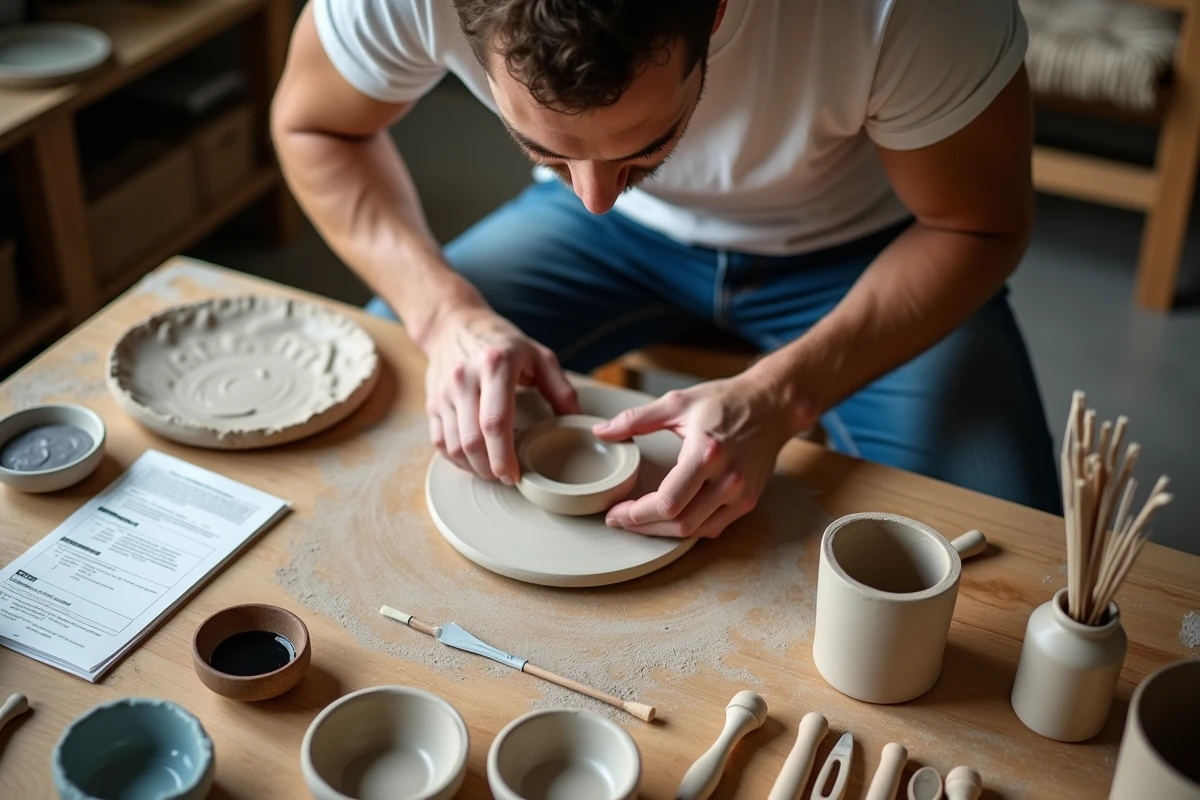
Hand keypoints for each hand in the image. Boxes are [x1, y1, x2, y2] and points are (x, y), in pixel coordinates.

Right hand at [423, 305, 578, 481]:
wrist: (453, 324)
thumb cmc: (501, 342)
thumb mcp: (538, 355)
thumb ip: (560, 388)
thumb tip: (577, 421)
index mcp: (494, 365)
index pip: (495, 421)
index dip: (504, 455)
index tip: (515, 475)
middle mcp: (464, 379)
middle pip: (472, 441)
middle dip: (490, 469)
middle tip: (508, 478)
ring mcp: (444, 392)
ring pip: (454, 446)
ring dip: (474, 468)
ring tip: (494, 472)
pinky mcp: (432, 403)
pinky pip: (440, 442)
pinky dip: (457, 460)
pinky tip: (475, 462)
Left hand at [593, 372, 797, 537]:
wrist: (772, 405)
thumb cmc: (725, 401)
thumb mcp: (677, 403)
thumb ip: (636, 419)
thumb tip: (601, 431)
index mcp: (707, 453)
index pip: (667, 502)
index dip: (636, 514)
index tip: (616, 511)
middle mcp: (728, 479)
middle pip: (679, 523)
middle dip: (643, 526)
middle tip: (620, 519)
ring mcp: (741, 494)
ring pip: (695, 531)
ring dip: (663, 532)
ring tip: (639, 520)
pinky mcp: (748, 501)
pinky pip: (713, 527)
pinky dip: (688, 527)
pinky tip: (669, 517)